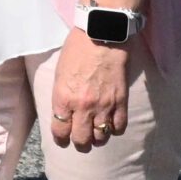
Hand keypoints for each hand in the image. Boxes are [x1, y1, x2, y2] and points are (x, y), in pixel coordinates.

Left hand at [49, 27, 130, 152]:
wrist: (102, 36)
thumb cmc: (76, 50)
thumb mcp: (59, 73)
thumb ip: (61, 96)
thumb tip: (63, 113)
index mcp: (63, 97)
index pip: (60, 131)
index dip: (60, 139)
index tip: (63, 140)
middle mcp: (83, 106)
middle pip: (81, 140)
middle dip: (79, 144)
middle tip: (80, 141)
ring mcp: (104, 106)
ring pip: (101, 137)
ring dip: (97, 138)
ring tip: (96, 134)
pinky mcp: (121, 102)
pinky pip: (119, 127)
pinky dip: (114, 130)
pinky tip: (111, 125)